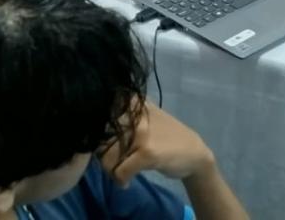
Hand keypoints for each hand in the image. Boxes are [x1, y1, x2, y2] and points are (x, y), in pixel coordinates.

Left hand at [103, 101, 217, 186]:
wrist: (193, 152)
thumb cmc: (164, 135)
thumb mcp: (143, 117)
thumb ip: (120, 118)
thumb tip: (91, 128)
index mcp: (131, 102)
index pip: (97, 120)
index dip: (97, 137)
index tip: (108, 146)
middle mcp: (134, 114)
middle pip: (99, 141)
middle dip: (102, 157)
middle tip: (114, 164)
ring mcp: (141, 133)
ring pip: (106, 158)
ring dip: (111, 171)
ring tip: (121, 172)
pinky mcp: (147, 152)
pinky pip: (120, 172)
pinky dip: (121, 181)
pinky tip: (127, 181)